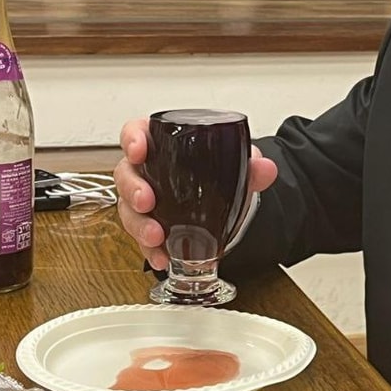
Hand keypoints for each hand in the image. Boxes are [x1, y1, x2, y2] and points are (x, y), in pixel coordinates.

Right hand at [114, 118, 277, 269]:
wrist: (225, 202)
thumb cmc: (215, 173)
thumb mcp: (233, 164)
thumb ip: (250, 164)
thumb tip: (265, 167)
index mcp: (162, 145)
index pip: (136, 133)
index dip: (132, 139)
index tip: (139, 150)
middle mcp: (146, 171)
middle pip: (125, 174)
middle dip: (132, 189)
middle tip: (146, 202)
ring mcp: (144, 199)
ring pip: (128, 210)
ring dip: (139, 225)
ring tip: (156, 237)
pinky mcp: (148, 225)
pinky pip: (141, 238)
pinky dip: (150, 250)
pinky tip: (162, 258)